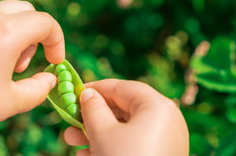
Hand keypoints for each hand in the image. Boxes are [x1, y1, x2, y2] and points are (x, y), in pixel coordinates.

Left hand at [0, 0, 63, 155]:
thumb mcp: (14, 102)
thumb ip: (40, 88)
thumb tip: (49, 78)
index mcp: (5, 33)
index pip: (45, 22)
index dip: (56, 41)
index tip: (52, 62)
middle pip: (22, 10)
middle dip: (32, 34)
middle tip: (21, 64)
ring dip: (5, 35)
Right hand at [64, 79, 188, 155]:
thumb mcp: (102, 133)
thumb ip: (92, 108)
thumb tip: (88, 94)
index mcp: (157, 106)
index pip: (122, 87)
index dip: (95, 88)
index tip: (73, 93)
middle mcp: (166, 120)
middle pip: (122, 109)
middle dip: (92, 116)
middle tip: (69, 122)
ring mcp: (165, 141)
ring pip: (125, 129)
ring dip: (96, 133)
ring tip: (71, 141)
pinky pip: (133, 144)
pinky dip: (111, 146)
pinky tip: (87, 155)